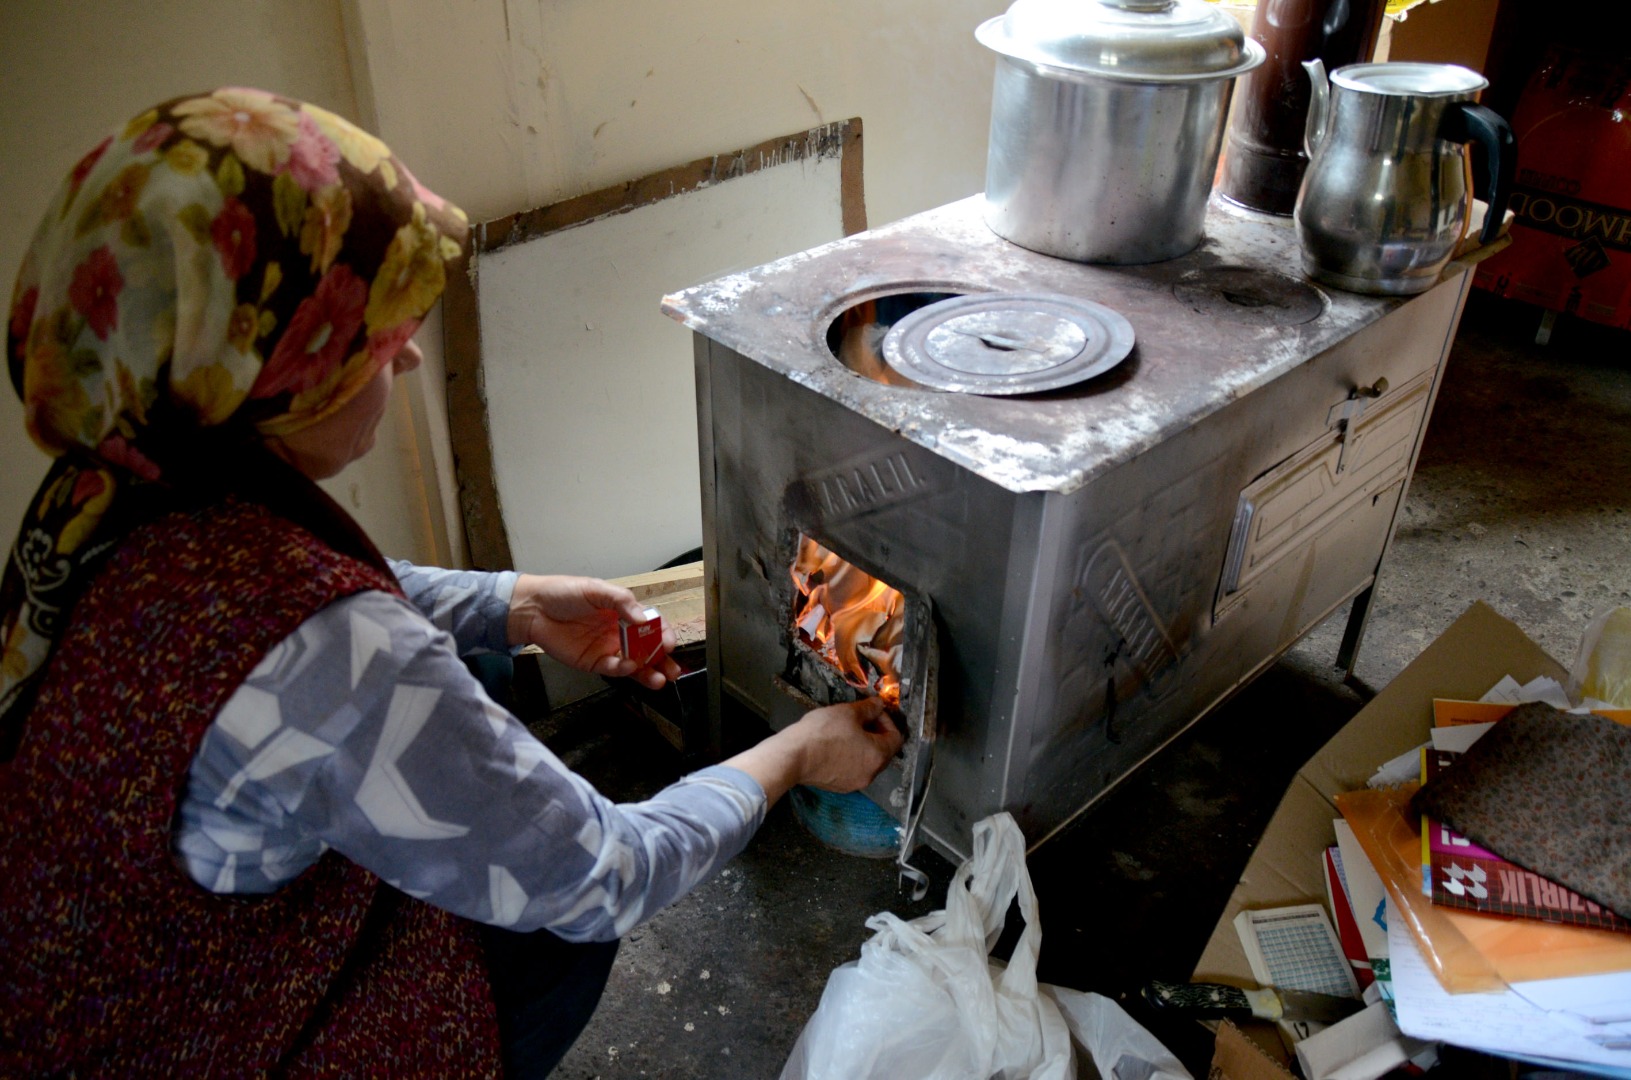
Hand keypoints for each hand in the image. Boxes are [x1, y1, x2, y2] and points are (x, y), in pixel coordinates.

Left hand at [507, 574, 680, 689]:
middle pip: (647, 648)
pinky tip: (630, 667)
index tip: (668, 642)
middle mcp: (619, 632)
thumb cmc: (563, 593)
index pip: (651, 625)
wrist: (533, 609)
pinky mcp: (593, 662)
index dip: (662, 634)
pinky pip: (614, 670)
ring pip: (635, 664)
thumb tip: (643, 619)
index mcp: (623, 612)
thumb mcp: (596, 589)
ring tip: (661, 679)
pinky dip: (624, 670)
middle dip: (662, 660)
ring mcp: (607, 648)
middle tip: (673, 669)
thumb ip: (622, 602)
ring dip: (649, 672)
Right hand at [724, 697, 904, 806]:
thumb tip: (878, 705)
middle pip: (883, 751)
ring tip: (846, 731)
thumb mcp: (847, 712)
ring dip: (862, 745)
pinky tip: (834, 745)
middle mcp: (871, 774)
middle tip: (860, 719)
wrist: (793, 757)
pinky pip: (853, 769)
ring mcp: (855, 783)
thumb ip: (868, 708)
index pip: (896, 737)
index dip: (887, 720)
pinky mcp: (839, 787)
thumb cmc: (823, 732)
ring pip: (867, 761)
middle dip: (875, 733)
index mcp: (878, 756)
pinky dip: (850, 757)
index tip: (872, 710)